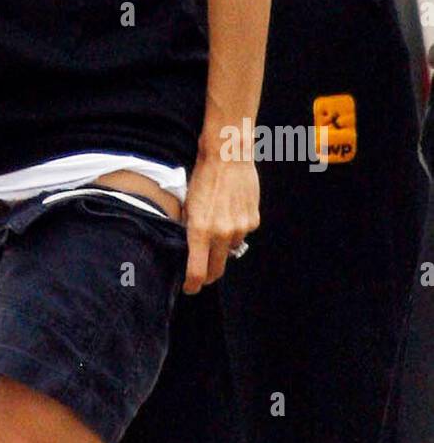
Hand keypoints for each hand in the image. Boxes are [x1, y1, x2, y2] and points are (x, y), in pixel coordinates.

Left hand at [182, 146, 259, 294]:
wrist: (227, 155)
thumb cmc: (203, 176)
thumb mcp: (187, 204)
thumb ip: (189, 229)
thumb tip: (188, 249)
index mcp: (200, 230)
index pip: (197, 272)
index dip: (192, 285)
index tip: (189, 288)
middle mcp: (222, 233)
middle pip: (216, 269)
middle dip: (208, 274)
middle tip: (201, 273)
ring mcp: (240, 228)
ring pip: (230, 249)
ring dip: (222, 246)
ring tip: (216, 226)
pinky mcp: (253, 220)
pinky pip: (242, 233)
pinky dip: (235, 229)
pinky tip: (230, 211)